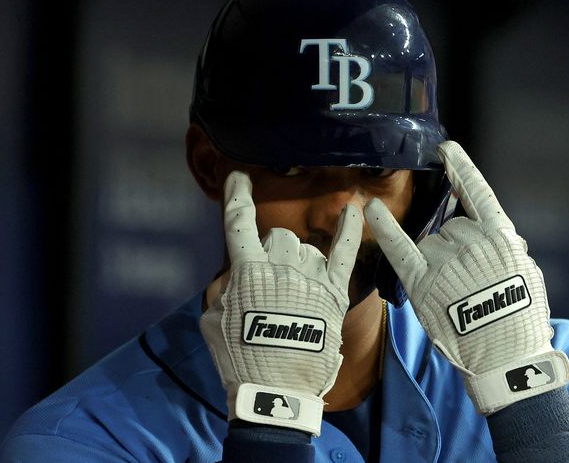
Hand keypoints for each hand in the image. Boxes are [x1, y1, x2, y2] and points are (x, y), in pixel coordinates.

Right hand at [200, 171, 362, 435]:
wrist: (276, 392)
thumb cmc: (239, 360)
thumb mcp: (213, 321)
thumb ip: (223, 290)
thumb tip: (235, 277)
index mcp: (246, 270)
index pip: (238, 223)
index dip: (237, 196)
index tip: (238, 176)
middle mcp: (280, 265)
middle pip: (278, 236)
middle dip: (272, 252)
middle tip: (271, 284)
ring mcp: (310, 276)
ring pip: (305, 247)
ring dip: (299, 261)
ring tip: (296, 292)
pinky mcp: (334, 292)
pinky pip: (344, 251)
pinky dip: (349, 229)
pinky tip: (355, 210)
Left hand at [365, 141, 568, 414]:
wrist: (505, 356)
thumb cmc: (521, 320)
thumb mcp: (526, 272)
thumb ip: (504, 247)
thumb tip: (490, 233)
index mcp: (500, 236)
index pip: (477, 192)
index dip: (461, 168)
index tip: (446, 149)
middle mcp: (469, 240)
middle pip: (451, 228)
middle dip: (457, 249)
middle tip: (471, 284)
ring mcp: (445, 259)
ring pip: (431, 243)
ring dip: (438, 262)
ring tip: (455, 296)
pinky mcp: (423, 282)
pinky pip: (399, 247)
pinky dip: (384, 227)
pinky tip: (371, 209)